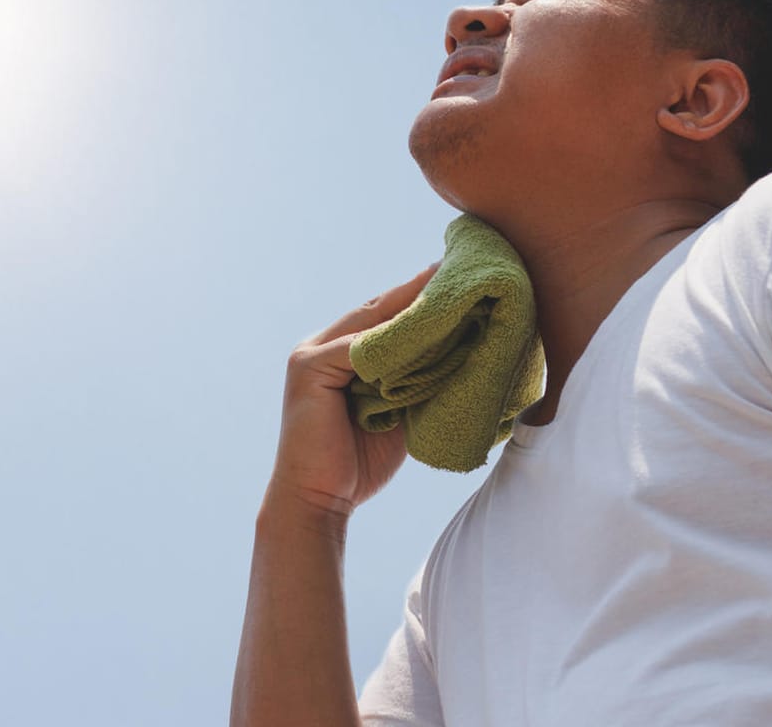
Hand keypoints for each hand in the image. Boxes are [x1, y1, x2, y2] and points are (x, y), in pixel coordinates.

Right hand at [266, 264, 438, 518]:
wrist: (319, 503)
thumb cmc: (358, 464)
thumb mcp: (396, 413)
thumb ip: (414, 381)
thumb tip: (462, 356)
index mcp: (338, 355)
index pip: (383, 318)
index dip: (418, 299)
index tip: (456, 280)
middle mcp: (320, 347)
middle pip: (378, 309)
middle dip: (418, 290)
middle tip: (457, 267)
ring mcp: (310, 355)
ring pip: (370, 321)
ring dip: (410, 305)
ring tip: (449, 286)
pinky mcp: (309, 369)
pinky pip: (358, 347)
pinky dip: (391, 338)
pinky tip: (425, 326)